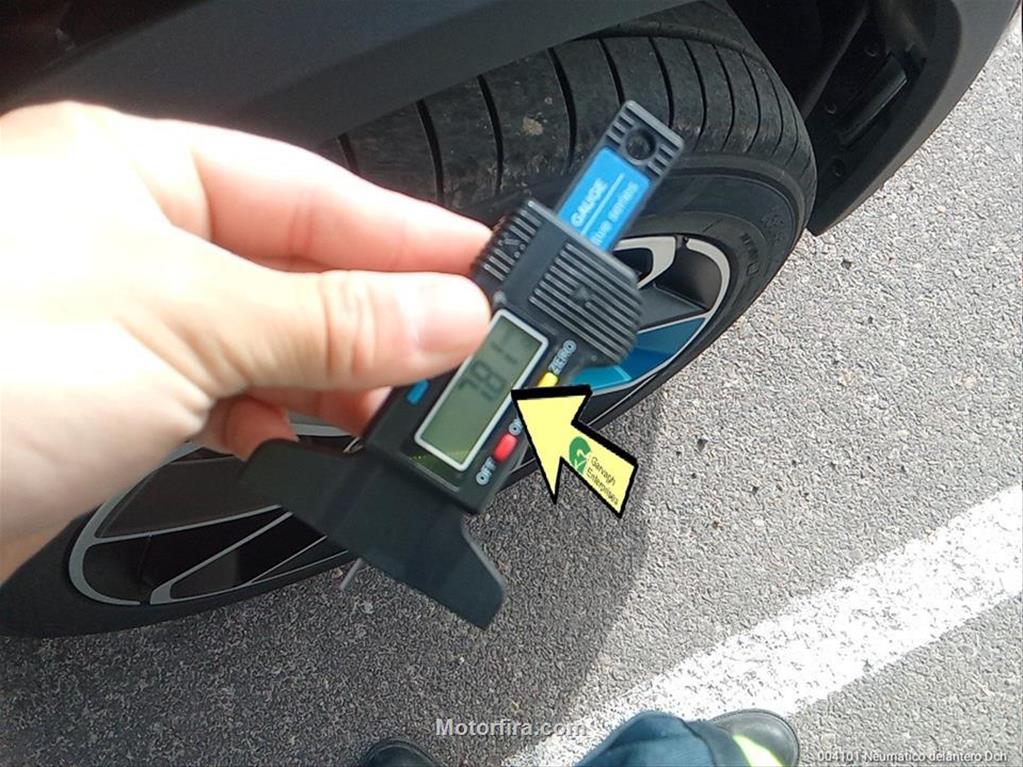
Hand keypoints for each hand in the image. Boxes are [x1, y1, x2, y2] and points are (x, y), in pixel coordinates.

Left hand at [0, 102, 490, 578]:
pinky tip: (303, 437)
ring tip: (400, 411)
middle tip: (463, 361)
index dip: (410, 235)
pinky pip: (231, 398)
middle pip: (301, 271)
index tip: (485, 270)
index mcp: (138, 174)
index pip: (314, 195)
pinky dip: (279, 422)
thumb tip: (447, 314)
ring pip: (272, 343)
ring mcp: (125, 325)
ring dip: (340, 380)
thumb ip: (328, 318)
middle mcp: (131, 242)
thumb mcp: (179, 322)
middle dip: (386, 318)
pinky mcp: (114, 404)